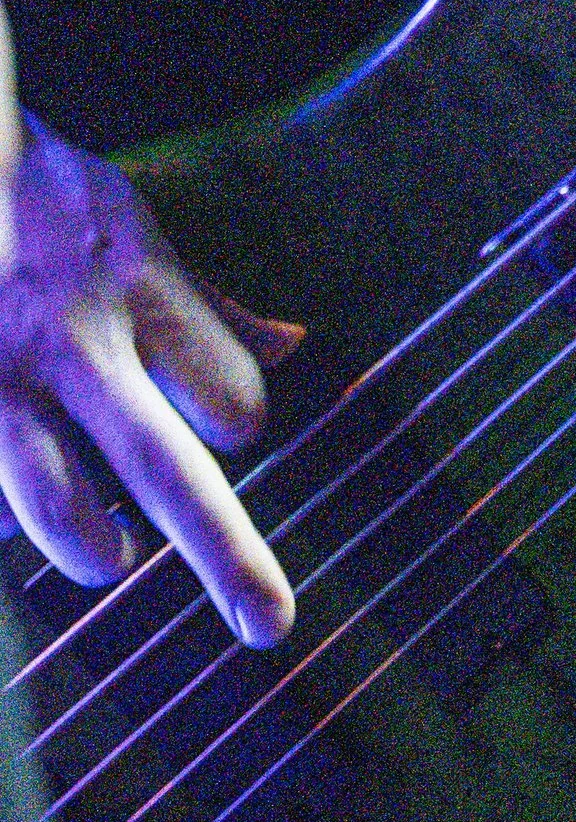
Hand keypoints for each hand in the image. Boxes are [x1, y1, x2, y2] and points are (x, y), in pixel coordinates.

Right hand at [0, 12, 295, 644]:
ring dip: (90, 543)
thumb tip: (300, 347)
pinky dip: (3, 513)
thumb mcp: (133, 222)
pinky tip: (7, 500)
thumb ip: (206, 303)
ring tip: (106, 556)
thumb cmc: (35, 195)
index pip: (231, 398)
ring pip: (57, 504)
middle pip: (167, 466)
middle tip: (272, 625)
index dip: (234, 419)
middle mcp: (75, 339)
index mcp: (138, 289)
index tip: (216, 421)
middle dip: (227, 555)